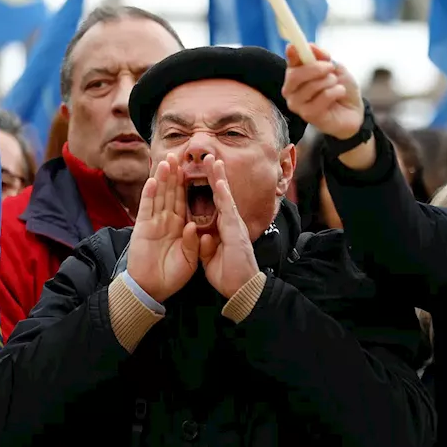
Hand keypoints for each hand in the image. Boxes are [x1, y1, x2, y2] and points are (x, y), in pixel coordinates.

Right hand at [126, 154, 200, 303]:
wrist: (153, 289)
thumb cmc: (172, 276)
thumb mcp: (190, 260)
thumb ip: (193, 243)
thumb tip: (191, 225)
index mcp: (181, 227)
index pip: (185, 201)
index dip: (188, 185)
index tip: (192, 168)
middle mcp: (167, 221)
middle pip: (171, 193)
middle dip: (174, 175)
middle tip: (177, 155)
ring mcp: (154, 223)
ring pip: (159, 196)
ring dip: (162, 179)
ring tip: (165, 162)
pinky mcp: (142, 228)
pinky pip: (146, 208)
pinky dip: (149, 195)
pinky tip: (152, 181)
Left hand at [199, 157, 261, 299]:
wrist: (243, 289)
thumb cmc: (229, 276)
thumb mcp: (211, 259)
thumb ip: (206, 246)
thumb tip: (204, 236)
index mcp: (225, 229)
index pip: (216, 204)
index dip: (210, 188)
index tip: (204, 173)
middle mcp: (231, 223)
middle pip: (221, 195)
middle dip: (215, 175)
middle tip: (209, 157)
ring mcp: (234, 225)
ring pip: (225, 196)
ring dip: (219, 177)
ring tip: (214, 160)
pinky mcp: (235, 231)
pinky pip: (227, 208)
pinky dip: (223, 194)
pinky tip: (218, 180)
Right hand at [281, 44, 363, 140]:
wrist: (353, 111)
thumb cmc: (340, 88)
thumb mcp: (335, 67)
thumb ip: (322, 57)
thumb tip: (310, 46)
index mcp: (295, 75)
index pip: (290, 62)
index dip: (294, 53)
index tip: (298, 46)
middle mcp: (291, 90)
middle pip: (294, 76)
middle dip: (315, 68)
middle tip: (331, 66)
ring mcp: (298, 105)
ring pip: (311, 86)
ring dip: (330, 81)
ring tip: (337, 85)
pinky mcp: (308, 116)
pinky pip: (323, 97)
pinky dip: (336, 92)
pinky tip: (339, 95)